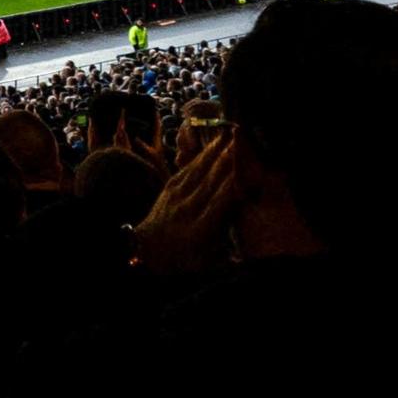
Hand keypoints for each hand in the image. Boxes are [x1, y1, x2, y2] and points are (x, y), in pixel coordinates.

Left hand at [133, 133, 247, 276]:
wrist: (146, 253)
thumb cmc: (183, 261)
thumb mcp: (207, 262)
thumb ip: (228, 255)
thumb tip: (246, 256)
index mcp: (200, 230)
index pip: (221, 202)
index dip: (235, 184)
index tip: (250, 170)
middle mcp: (187, 210)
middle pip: (211, 181)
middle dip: (228, 161)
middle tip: (244, 143)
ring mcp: (176, 197)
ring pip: (200, 170)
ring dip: (216, 152)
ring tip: (233, 135)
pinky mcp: (169, 188)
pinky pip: (188, 169)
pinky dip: (202, 156)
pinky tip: (214, 145)